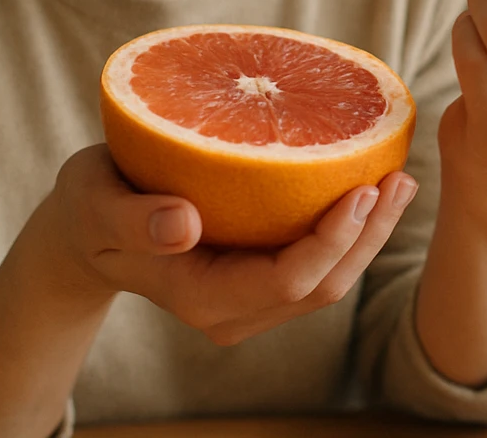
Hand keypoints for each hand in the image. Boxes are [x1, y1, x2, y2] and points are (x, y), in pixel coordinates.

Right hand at [40, 145, 416, 344]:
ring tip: (402, 179)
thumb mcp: (93, 203)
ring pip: (329, 280)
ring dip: (370, 235)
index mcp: (200, 296)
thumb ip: (132, 218)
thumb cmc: (89, 208)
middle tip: (401, 177)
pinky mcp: (259, 278)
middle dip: (368, 237)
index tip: (362, 188)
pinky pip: (318, 263)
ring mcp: (249, 300)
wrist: (84, 230)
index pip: (285, 280)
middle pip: (323, 286)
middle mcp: (233, 310)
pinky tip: (372, 185)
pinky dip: (350, 230)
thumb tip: (183, 224)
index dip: (330, 241)